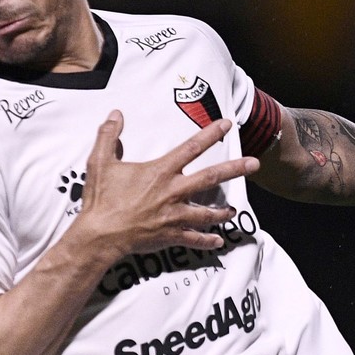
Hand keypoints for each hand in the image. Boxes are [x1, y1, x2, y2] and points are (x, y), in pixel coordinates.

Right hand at [71, 111, 258, 259]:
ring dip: (223, 211)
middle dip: (235, 169)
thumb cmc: (101, 199)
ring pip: (208, 213)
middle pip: (212, 177)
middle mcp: (173, 192)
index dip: (211, 134)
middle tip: (255, 163)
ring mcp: (174, 216)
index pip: (192, 147)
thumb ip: (109, 136)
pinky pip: (194, 239)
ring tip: (235, 210)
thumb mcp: (100, 162)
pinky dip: (207, 240)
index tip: (227, 124)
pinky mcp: (170, 236)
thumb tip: (115, 114)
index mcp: (161, 171)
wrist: (100, 235)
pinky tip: (218, 240)